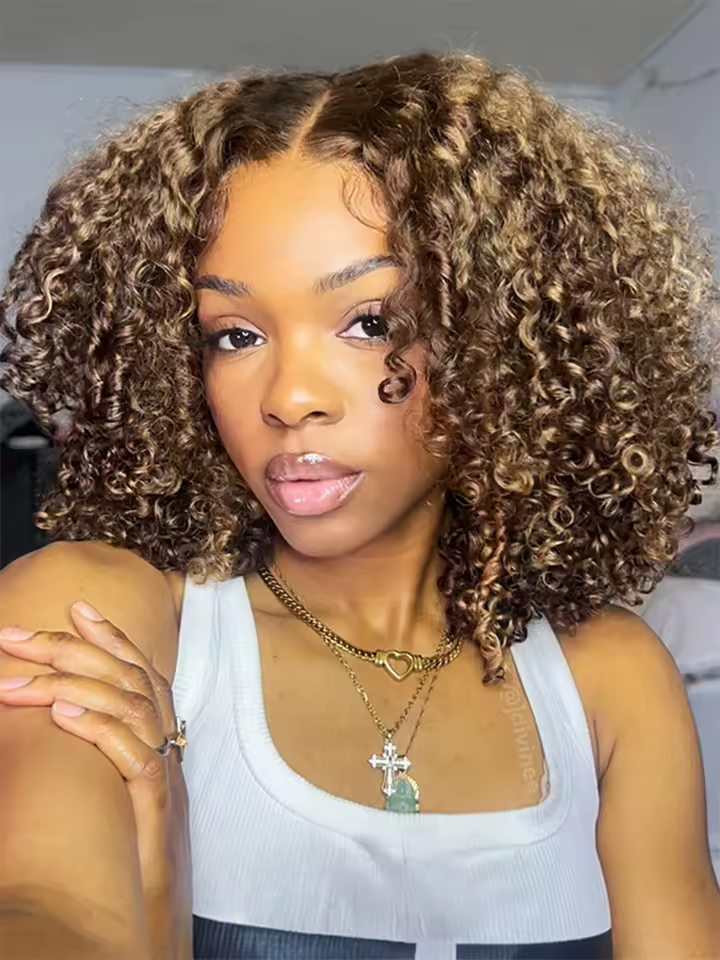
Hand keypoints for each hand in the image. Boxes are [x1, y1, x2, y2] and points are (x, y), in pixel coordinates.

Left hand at [0, 603, 191, 959]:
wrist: (148, 929)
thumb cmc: (124, 865)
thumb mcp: (113, 799)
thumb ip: (97, 757)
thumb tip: (53, 718)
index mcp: (159, 744)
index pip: (141, 673)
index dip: (112, 636)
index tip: (76, 606)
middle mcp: (170, 753)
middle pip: (133, 680)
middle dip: (74, 649)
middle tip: (15, 636)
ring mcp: (168, 781)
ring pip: (135, 710)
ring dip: (74, 686)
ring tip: (19, 679)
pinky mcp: (160, 814)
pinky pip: (137, 760)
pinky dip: (101, 730)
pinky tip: (63, 715)